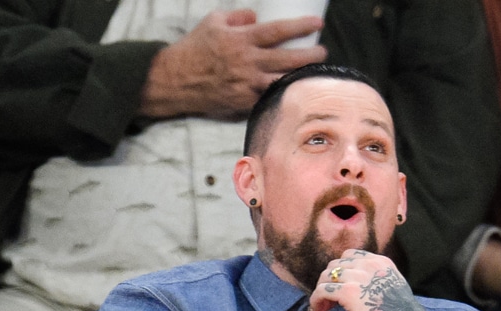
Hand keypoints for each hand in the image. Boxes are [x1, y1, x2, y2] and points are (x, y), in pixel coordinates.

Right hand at [140, 9, 326, 119]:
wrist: (176, 80)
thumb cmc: (195, 49)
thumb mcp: (213, 23)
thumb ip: (237, 18)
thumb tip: (256, 17)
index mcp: (241, 40)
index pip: (277, 31)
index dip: (300, 26)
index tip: (317, 24)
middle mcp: (248, 63)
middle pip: (288, 58)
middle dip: (310, 55)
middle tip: (324, 52)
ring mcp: (248, 85)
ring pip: (284, 80)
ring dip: (303, 77)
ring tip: (315, 72)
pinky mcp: (246, 103)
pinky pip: (271, 98)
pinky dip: (286, 94)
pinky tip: (298, 91)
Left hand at [309, 251, 446, 310]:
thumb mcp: (394, 286)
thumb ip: (377, 279)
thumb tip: (359, 286)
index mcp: (381, 262)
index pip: (351, 255)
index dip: (342, 270)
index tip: (341, 286)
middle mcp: (369, 264)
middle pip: (336, 264)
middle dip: (330, 280)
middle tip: (330, 299)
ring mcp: (358, 277)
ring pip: (327, 276)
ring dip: (322, 290)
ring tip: (324, 306)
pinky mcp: (348, 292)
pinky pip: (323, 290)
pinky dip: (317, 299)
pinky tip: (318, 309)